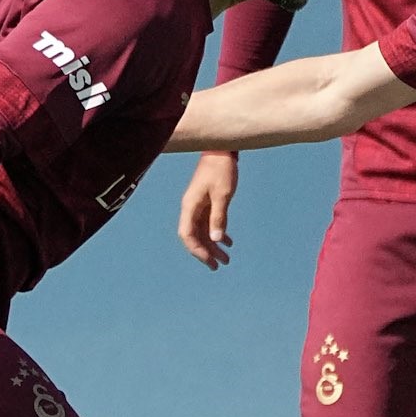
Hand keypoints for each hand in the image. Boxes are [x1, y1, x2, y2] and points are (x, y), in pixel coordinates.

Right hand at [177, 152, 237, 268]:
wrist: (221, 150)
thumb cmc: (221, 169)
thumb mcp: (223, 194)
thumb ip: (219, 217)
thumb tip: (215, 240)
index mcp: (190, 206)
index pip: (187, 235)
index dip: (196, 250)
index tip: (209, 260)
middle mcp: (191, 208)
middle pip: (194, 237)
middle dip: (205, 252)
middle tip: (218, 266)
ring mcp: (198, 206)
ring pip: (203, 232)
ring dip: (213, 246)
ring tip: (226, 259)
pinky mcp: (206, 203)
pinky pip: (209, 223)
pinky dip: (218, 233)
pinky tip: (229, 242)